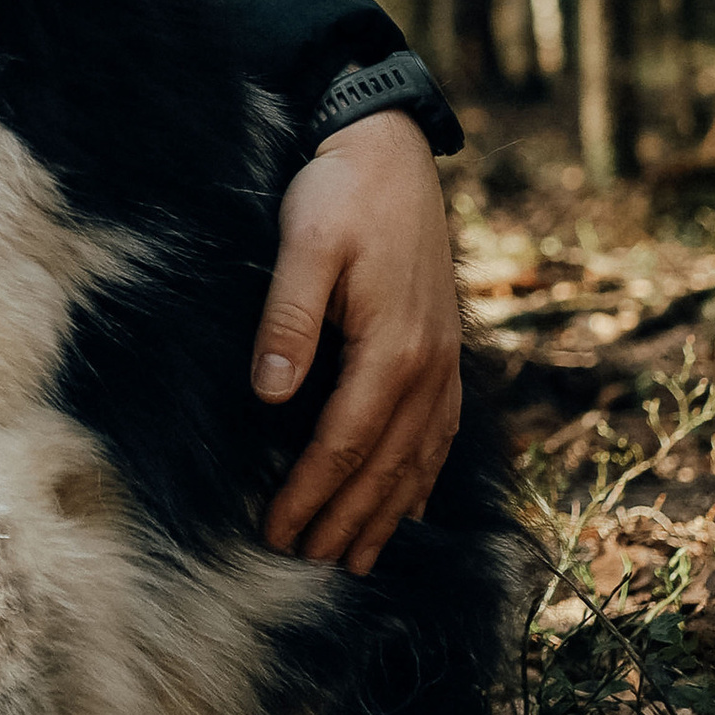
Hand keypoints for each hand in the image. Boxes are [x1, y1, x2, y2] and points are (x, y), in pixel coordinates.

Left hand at [255, 111, 463, 572]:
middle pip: (384, 466)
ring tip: (356, 560)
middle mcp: (428, 366)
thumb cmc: (341, 192)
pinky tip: (408, 506)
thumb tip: (271, 397)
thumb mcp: (306, 241)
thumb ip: (289, 318)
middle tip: (307, 565)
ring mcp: (443, 361)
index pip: (344, 444)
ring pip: (417, 458)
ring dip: (386, 513)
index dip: (310, 495)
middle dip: (345, 521)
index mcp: (393, 348)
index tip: (275, 533)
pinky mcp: (444, 350)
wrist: (392, 150)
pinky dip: (422, 476)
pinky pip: (439, 432)